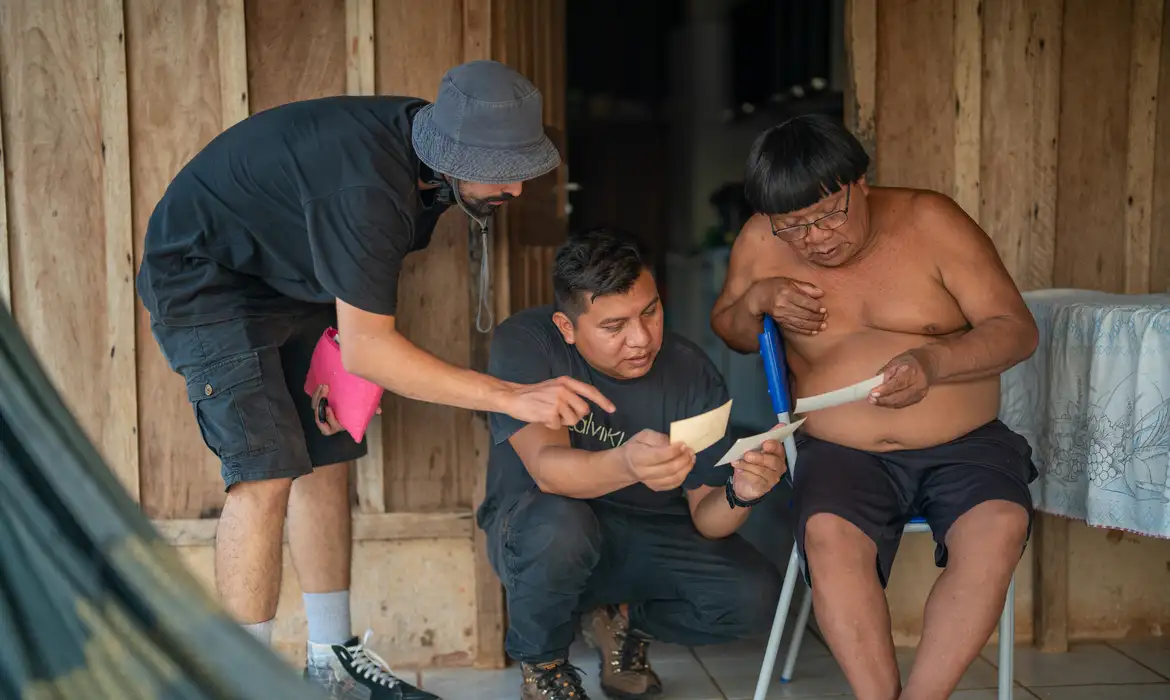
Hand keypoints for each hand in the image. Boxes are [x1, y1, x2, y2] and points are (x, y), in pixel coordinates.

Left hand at [311, 384, 383, 435]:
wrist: (351, 398)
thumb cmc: (359, 407)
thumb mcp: (365, 410)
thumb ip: (371, 410)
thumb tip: (379, 411)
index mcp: (337, 426)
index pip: (327, 429)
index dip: (327, 419)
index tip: (328, 408)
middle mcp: (328, 421)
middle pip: (318, 417)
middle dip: (320, 404)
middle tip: (325, 390)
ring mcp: (323, 411)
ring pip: (315, 407)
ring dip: (317, 396)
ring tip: (323, 386)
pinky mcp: (320, 403)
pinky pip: (314, 400)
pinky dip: (316, 394)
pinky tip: (321, 385)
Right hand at [501, 376, 615, 429]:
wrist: (513, 396)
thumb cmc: (534, 394)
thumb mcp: (554, 386)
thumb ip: (570, 393)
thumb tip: (586, 408)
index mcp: (566, 382)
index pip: (590, 391)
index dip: (603, 401)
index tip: (612, 409)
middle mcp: (564, 390)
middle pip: (584, 411)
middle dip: (576, 416)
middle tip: (561, 414)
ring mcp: (557, 401)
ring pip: (573, 421)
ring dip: (562, 421)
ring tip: (549, 413)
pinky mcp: (550, 413)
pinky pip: (559, 426)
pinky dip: (552, 425)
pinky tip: (542, 417)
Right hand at [621, 429, 695, 490]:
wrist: (626, 465)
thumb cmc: (635, 447)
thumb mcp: (643, 436)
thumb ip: (658, 438)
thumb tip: (673, 442)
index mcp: (638, 457)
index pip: (659, 456)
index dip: (673, 451)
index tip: (683, 444)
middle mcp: (644, 472)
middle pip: (668, 469)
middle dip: (683, 460)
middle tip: (690, 451)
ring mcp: (650, 482)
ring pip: (673, 479)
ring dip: (686, 469)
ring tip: (691, 458)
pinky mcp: (656, 488)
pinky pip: (673, 485)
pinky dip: (683, 477)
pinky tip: (686, 467)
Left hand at [731, 435, 786, 500]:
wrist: (743, 484)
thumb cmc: (751, 464)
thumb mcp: (755, 450)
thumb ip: (764, 438)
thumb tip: (780, 425)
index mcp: (777, 455)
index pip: (779, 449)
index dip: (773, 445)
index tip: (765, 443)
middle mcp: (778, 467)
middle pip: (772, 461)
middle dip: (759, 457)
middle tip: (747, 454)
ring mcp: (773, 478)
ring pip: (762, 470)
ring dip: (748, 465)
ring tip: (737, 462)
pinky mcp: (765, 487)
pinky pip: (756, 480)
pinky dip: (746, 474)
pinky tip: (739, 471)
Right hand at [748, 277, 826, 334]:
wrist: (759, 297)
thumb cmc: (776, 286)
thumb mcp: (790, 282)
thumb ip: (806, 287)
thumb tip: (821, 293)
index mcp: (787, 293)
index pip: (805, 302)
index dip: (816, 307)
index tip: (824, 309)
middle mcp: (783, 305)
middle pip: (804, 314)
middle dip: (817, 317)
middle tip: (825, 317)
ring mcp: (781, 315)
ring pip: (800, 323)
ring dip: (813, 326)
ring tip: (823, 326)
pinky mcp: (780, 322)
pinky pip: (794, 328)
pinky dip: (805, 331)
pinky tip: (814, 331)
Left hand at [870, 348, 937, 408]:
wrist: (930, 364)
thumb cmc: (911, 360)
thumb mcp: (897, 360)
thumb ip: (887, 371)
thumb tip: (877, 382)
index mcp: (913, 372)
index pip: (898, 384)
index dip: (885, 390)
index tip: (873, 393)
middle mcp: (919, 385)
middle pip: (899, 397)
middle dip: (883, 400)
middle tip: (870, 399)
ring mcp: (920, 393)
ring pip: (900, 402)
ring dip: (886, 403)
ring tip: (873, 401)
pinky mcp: (918, 399)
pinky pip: (903, 404)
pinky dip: (892, 404)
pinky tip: (883, 401)